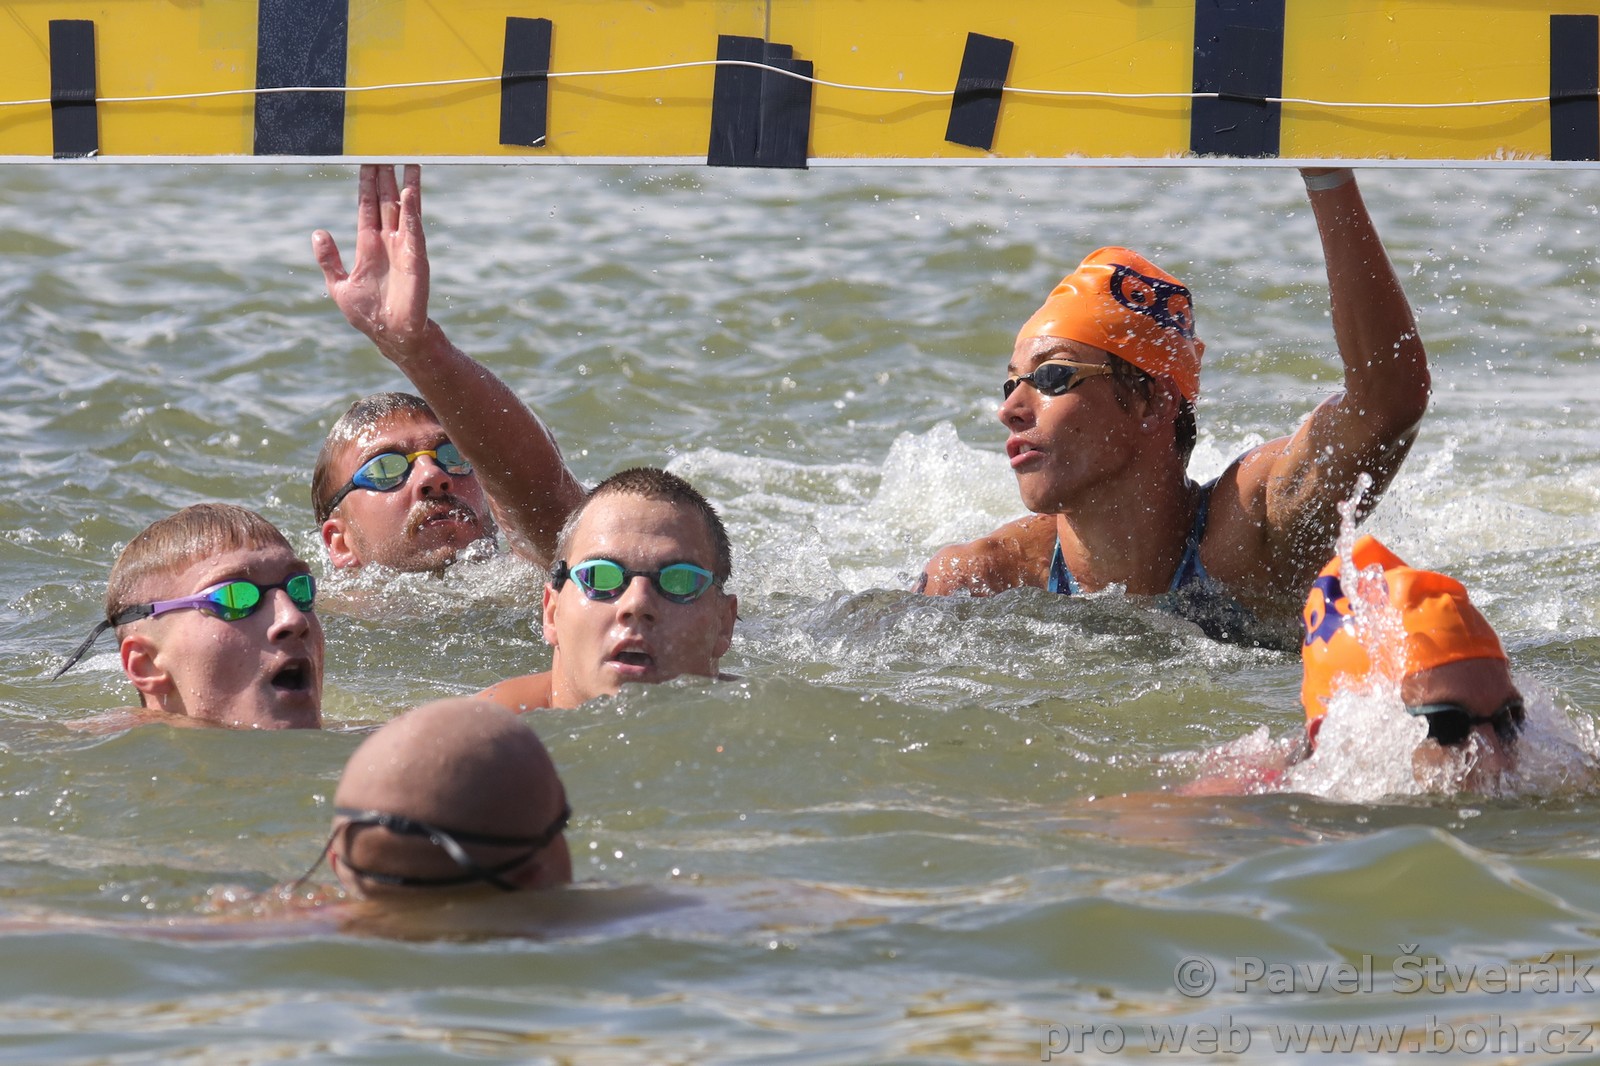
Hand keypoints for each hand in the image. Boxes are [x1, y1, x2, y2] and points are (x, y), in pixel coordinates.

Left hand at [312, 164, 431, 362]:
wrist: (393, 336)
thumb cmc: (367, 315)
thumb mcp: (339, 285)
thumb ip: (329, 259)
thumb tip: (318, 232)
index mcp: (369, 245)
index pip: (366, 206)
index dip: (366, 184)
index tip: (366, 161)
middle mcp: (388, 241)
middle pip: (386, 200)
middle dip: (385, 176)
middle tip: (385, 148)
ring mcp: (404, 247)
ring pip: (403, 208)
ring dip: (405, 185)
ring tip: (408, 160)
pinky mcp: (416, 257)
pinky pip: (414, 228)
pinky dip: (412, 209)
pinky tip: (411, 190)